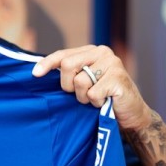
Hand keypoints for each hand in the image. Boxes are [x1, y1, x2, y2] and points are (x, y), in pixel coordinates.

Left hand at [32, 44, 153, 133]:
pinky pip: (93, 94)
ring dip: (84, 97)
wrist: (130, 114)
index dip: (47, 64)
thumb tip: (38, 71)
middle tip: (79, 95)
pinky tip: (105, 102)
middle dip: (68, 85)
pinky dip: (96, 103)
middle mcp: (103, 52)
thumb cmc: (103, 98)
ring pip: (80, 82)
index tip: (35, 74)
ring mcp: (112, 64)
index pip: (63, 54)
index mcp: (92, 51)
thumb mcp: (84, 82)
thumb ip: (70, 73)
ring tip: (95, 99)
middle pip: (68, 65)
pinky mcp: (119, 78)